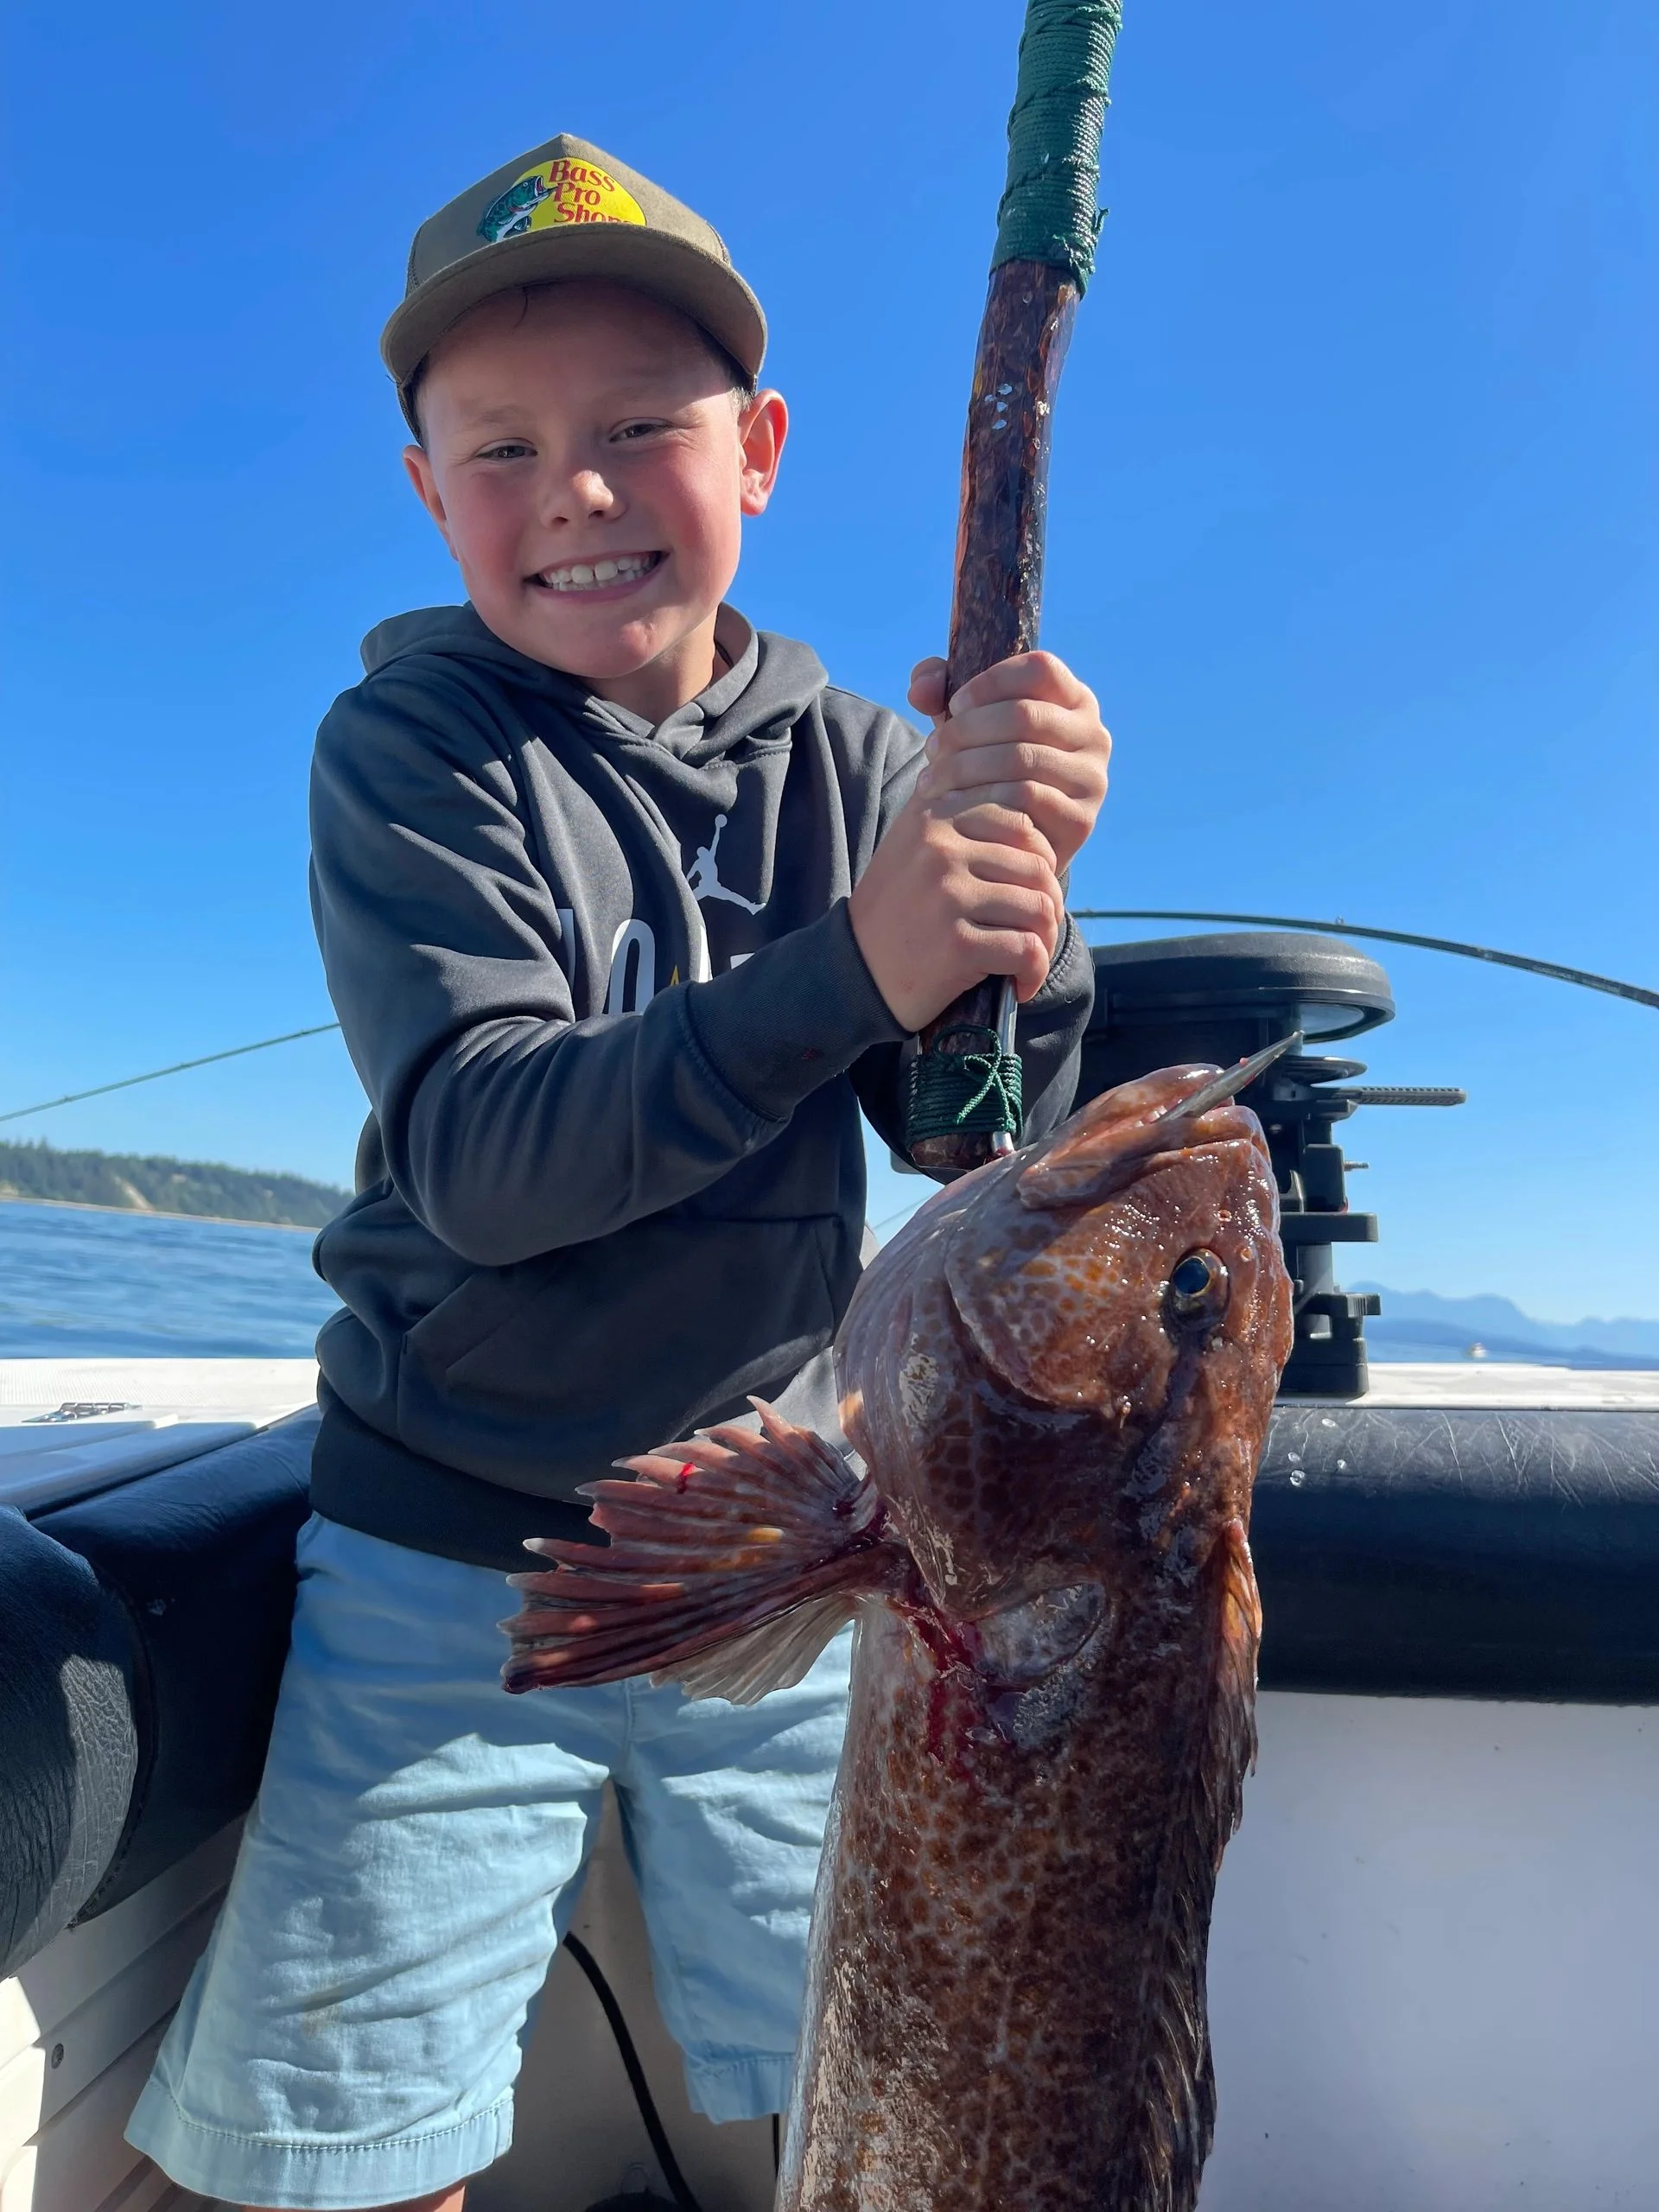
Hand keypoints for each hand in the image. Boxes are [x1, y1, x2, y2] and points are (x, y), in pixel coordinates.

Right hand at [848, 787, 1063, 1032]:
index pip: (1022, 821)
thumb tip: (1008, 779)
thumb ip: (949, 806)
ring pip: (1039, 907)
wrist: (854, 973)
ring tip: (1030, 958)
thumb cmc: (895, 910)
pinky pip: (1027, 951)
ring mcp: (948, 896)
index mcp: (935, 818)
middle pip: (1039, 866)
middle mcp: (941, 851)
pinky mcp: (957, 944)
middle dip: (1049, 904)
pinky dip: (1033, 972)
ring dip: (1045, 941)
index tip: (1028, 889)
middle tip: (1036, 931)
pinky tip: (1020, 984)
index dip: (1042, 858)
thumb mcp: (910, 842)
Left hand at [907, 650, 1110, 875]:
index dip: (991, 682)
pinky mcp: (1081, 819)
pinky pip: (1027, 801)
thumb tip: (921, 691)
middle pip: (1025, 715)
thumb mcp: (966, 721)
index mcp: (1073, 699)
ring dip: (965, 768)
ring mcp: (1091, 779)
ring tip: (932, 779)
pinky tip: (953, 807)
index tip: (955, 705)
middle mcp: (1093, 735)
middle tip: (931, 749)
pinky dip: (982, 800)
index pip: (1040, 668)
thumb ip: (940, 688)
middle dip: (966, 730)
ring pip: (1022, 759)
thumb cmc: (986, 766)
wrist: (1008, 839)